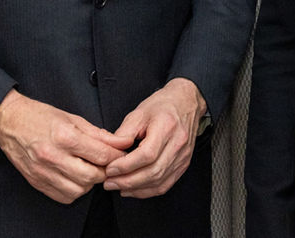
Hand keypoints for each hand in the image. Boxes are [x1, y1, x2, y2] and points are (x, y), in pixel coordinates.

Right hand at [0, 89, 132, 203]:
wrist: (10, 123)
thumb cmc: (41, 117)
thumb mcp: (74, 118)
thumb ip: (100, 134)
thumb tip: (122, 142)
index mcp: (65, 137)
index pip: (101, 155)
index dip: (117, 155)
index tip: (121, 153)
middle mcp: (53, 157)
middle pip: (92, 176)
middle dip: (105, 171)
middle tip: (106, 162)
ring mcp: (43, 172)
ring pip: (79, 190)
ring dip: (90, 182)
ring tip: (89, 168)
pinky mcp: (37, 182)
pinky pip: (64, 196)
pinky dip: (75, 190)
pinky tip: (75, 177)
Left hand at [103, 78, 206, 197]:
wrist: (186, 103)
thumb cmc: (162, 105)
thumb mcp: (139, 113)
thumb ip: (124, 133)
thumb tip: (110, 153)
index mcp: (167, 127)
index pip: (147, 154)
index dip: (126, 166)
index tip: (110, 169)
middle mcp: (178, 144)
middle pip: (153, 172)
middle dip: (127, 181)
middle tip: (108, 182)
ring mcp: (183, 156)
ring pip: (159, 181)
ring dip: (136, 189)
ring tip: (117, 186)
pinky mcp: (183, 164)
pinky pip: (165, 184)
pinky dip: (148, 191)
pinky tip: (133, 189)